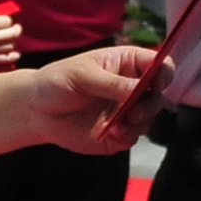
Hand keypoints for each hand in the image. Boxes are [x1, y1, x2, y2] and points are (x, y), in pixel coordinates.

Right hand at [0, 10, 23, 70]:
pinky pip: (5, 60)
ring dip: (11, 42)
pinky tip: (12, 54)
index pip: (7, 20)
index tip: (3, 20)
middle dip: (14, 29)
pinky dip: (11, 56)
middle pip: (13, 33)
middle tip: (13, 28)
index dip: (6, 19)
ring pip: (11, 46)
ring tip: (8, 40)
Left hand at [29, 44, 163, 151]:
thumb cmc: (57, 81)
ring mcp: (126, 111)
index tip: (156, 85)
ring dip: (140, 122)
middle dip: (151, 104)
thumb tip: (140, 89)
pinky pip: (134, 136)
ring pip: (149, 117)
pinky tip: (114, 133)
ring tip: (120, 125)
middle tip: (134, 112)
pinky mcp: (119, 132)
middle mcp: (131, 87)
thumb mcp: (83, 75)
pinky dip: (129, 136)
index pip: (158, 64)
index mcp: (127, 64)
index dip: (163, 73)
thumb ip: (112, 83)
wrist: (37, 111)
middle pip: (158, 94)